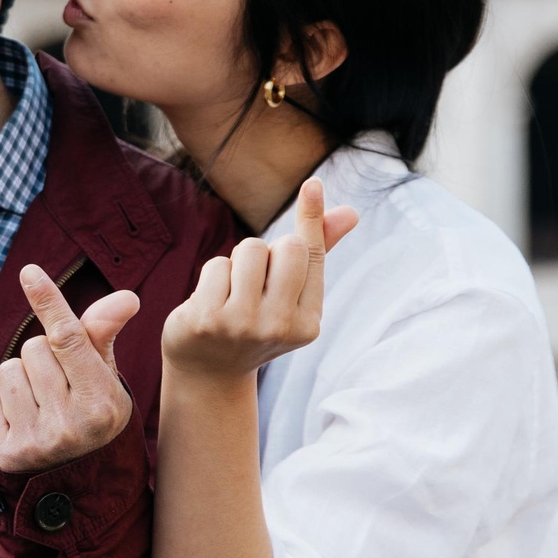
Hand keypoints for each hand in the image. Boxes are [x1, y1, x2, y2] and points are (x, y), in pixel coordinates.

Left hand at [0, 265, 141, 475]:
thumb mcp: (104, 377)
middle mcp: (71, 425)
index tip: (29, 272)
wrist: (77, 477)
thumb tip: (127, 297)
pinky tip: (22, 423)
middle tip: (58, 387)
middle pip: (34, 348)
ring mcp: (38, 442)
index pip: (69, 339)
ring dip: (20, 380)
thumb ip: (102, 335)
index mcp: (102, 402)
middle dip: (42, 358)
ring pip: (8, 370)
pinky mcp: (7, 453)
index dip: (49, 302)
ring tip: (40, 405)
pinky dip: (0, 404)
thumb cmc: (90, 411)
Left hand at [160, 180, 357, 384]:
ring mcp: (242, 325)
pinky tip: (210, 303)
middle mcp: (280, 326)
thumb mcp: (290, 296)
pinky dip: (213, 276)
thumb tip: (351, 211)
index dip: (310, 217)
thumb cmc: (254, 323)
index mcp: (308, 323)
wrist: (208, 373)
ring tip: (233, 292)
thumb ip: (317, 253)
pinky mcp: (206, 320)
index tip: (312, 184)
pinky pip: (216, 265)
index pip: (312, 255)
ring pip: (249, 250)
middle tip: (256, 282)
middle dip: (268, 251)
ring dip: (238, 262)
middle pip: (285, 246)